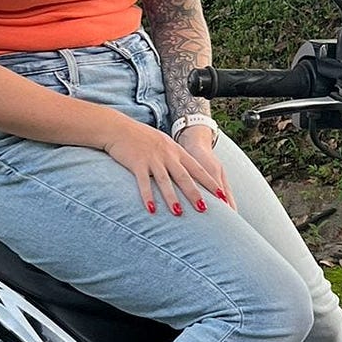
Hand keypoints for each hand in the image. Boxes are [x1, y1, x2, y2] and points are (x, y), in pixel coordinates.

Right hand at [99, 120, 229, 215]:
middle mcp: (167, 155)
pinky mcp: (137, 163)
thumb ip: (175, 158)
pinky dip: (148, 196)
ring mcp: (152, 159)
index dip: (210, 183)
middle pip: (184, 177)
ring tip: (178, 213)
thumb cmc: (142, 138)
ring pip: (165, 181)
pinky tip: (151, 209)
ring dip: (172, 198)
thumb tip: (187, 174)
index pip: (197, 169)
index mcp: (176, 151)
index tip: (222, 196)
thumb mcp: (163, 144)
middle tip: (205, 209)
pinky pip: (143, 182)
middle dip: (195, 194)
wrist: (119, 128)